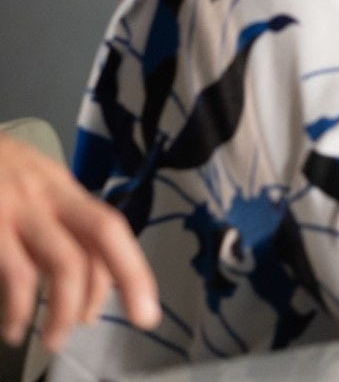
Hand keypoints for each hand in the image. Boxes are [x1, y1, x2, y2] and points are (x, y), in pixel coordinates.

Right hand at [0, 134, 159, 350]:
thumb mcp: (20, 183)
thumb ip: (50, 219)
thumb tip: (83, 277)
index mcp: (59, 186)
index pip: (109, 227)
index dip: (129, 268)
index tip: (138, 305)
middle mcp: (44, 193)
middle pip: (104, 231)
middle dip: (132, 276)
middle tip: (142, 317)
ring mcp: (13, 209)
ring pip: (64, 262)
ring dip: (66, 309)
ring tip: (55, 339)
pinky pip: (17, 275)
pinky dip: (20, 309)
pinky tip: (14, 328)